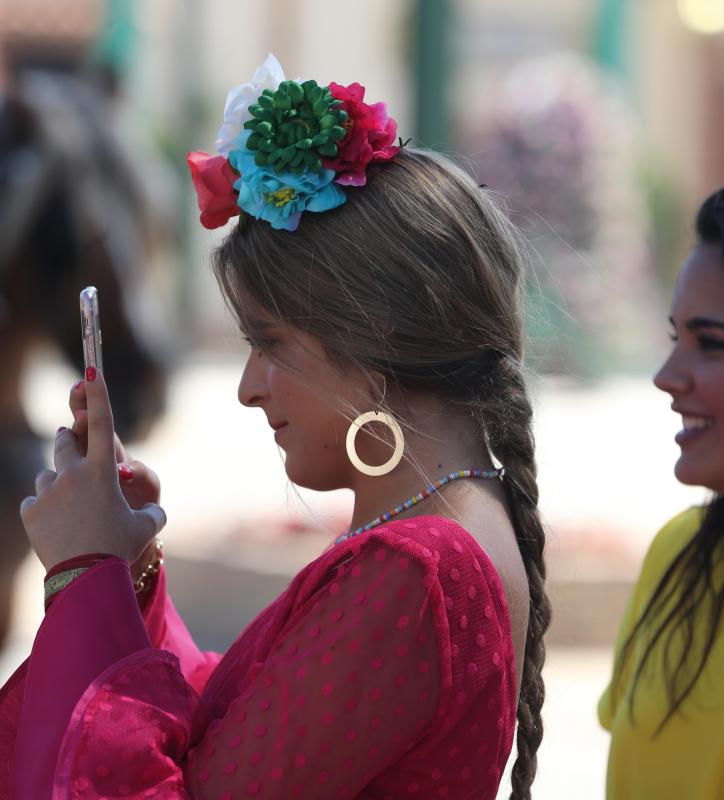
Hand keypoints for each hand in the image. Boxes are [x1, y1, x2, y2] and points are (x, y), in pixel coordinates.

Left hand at [20, 369, 166, 570]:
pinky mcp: (30, 512)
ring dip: (57, 483)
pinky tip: (55, 527)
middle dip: (70, 439)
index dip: (98, 395)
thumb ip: (151, 512)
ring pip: (48, 475)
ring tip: (68, 507)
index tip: (91, 370)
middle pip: (65, 441)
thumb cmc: (120, 549)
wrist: (87, 578)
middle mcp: (73, 475)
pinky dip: (43, 511)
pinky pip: (34, 503)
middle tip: (72, 441)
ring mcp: (48, 493)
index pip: (104, 424)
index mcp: (104, 472)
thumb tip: (153, 511)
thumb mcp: (146, 527)